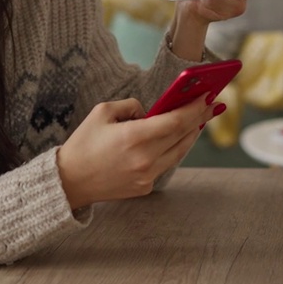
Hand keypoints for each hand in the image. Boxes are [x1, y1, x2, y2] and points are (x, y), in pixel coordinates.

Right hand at [56, 95, 222, 209]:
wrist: (69, 181)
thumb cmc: (83, 143)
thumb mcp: (102, 112)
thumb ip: (131, 106)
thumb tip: (151, 111)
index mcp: (133, 137)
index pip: (175, 120)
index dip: (195, 107)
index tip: (207, 96)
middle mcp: (144, 159)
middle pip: (182, 135)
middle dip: (199, 118)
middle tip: (213, 105)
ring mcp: (146, 176)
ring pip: (179, 151)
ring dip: (191, 134)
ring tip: (200, 120)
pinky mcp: (145, 187)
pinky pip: (166, 163)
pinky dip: (175, 149)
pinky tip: (179, 138)